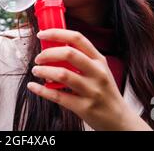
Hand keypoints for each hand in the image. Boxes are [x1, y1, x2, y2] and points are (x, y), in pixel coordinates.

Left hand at [27, 28, 151, 130]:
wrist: (120, 120)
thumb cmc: (105, 92)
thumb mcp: (99, 71)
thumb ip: (82, 59)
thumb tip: (54, 48)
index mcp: (99, 60)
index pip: (77, 38)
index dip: (56, 33)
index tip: (41, 34)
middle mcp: (97, 73)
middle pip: (69, 54)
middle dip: (48, 53)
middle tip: (38, 58)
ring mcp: (92, 91)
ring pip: (62, 74)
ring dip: (43, 71)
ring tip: (36, 71)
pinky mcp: (84, 107)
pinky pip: (58, 96)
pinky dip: (41, 90)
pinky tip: (33, 86)